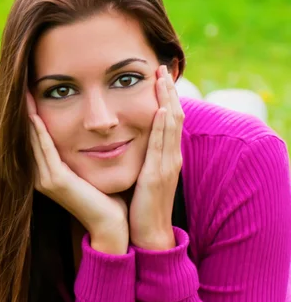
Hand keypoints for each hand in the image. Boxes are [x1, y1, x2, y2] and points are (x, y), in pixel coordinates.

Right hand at [27, 91, 128, 254]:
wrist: (111, 224)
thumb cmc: (106, 198)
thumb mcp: (88, 169)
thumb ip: (80, 154)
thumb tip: (89, 133)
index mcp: (48, 173)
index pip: (35, 140)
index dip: (30, 117)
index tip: (30, 94)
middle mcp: (40, 176)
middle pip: (28, 138)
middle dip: (25, 113)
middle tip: (21, 87)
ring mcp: (45, 180)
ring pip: (33, 141)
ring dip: (28, 117)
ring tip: (24, 95)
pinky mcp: (55, 181)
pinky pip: (44, 150)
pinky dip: (39, 132)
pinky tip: (35, 115)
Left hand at [129, 65, 184, 249]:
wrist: (147, 234)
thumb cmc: (142, 206)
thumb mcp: (143, 176)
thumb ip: (142, 158)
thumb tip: (129, 141)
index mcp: (165, 157)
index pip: (168, 120)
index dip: (166, 97)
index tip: (159, 77)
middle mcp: (170, 157)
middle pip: (173, 116)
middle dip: (168, 91)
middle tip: (162, 67)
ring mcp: (166, 166)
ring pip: (170, 126)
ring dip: (167, 100)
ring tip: (161, 78)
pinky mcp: (157, 176)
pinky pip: (161, 146)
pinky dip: (162, 127)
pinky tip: (160, 110)